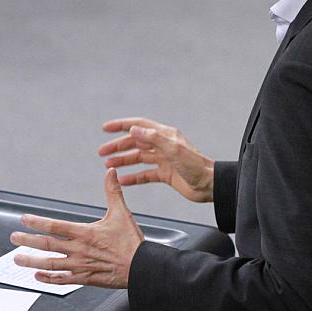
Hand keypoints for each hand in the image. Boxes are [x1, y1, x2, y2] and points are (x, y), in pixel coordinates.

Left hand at [9, 169, 144, 288]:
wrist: (141, 268)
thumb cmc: (131, 242)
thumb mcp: (122, 213)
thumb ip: (113, 192)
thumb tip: (110, 172)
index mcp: (85, 233)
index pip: (55, 226)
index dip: (37, 222)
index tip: (24, 219)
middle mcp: (79, 250)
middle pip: (47, 244)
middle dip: (27, 241)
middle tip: (13, 238)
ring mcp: (80, 265)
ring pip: (50, 264)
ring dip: (32, 261)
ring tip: (18, 259)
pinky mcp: (84, 278)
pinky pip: (62, 279)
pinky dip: (48, 278)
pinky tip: (38, 276)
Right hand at [98, 117, 214, 202]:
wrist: (209, 185)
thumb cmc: (196, 166)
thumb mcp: (173, 149)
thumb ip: (153, 138)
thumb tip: (134, 129)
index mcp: (165, 135)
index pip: (139, 125)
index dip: (121, 125)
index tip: (106, 128)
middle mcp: (163, 145)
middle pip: (136, 142)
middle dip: (118, 146)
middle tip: (102, 152)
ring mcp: (164, 159)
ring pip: (138, 158)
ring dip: (123, 161)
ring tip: (108, 165)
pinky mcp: (165, 174)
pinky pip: (145, 174)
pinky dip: (133, 177)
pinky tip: (123, 180)